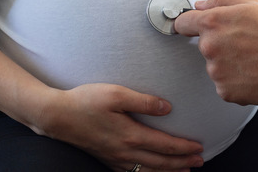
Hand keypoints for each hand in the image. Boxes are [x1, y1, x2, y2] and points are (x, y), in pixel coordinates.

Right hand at [35, 83, 204, 170]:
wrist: (57, 116)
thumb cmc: (86, 100)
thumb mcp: (116, 94)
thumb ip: (144, 101)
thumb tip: (168, 108)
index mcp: (131, 135)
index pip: (165, 146)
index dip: (184, 148)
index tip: (199, 148)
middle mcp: (125, 152)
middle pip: (161, 162)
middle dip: (182, 163)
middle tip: (200, 162)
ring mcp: (115, 159)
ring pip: (148, 171)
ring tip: (185, 171)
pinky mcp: (107, 160)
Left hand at [173, 0, 257, 104]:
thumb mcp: (253, 5)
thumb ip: (221, 1)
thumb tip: (202, 4)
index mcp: (214, 23)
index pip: (184, 22)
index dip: (189, 23)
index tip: (190, 26)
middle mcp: (210, 47)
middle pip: (205, 45)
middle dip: (221, 43)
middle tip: (246, 42)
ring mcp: (216, 71)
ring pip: (217, 65)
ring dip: (230, 63)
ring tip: (254, 58)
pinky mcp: (225, 91)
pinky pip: (225, 84)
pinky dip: (237, 80)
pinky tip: (254, 72)